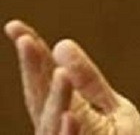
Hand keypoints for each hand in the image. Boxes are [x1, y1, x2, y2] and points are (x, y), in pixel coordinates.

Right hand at [4, 20, 139, 134]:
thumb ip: (89, 81)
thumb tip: (61, 43)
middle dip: (33, 70)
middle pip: (40, 98)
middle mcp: (58, 131)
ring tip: (61, 72)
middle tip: (26, 40)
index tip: (14, 26)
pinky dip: (69, 134)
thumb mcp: (113, 108)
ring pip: (53, 125)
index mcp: (64, 115)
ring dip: (57, 99)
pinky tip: (71, 117)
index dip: (30, 55)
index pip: (43, 80)